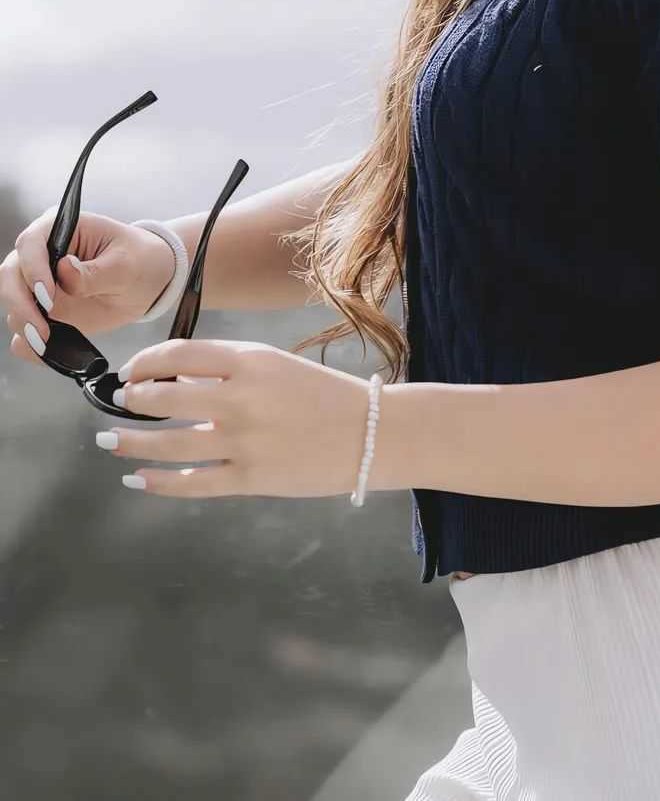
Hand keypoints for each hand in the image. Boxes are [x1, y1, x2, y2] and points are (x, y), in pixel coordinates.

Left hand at [97, 338, 374, 499]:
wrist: (371, 433)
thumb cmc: (322, 394)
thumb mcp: (276, 366)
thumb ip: (227, 372)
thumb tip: (174, 383)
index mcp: (250, 362)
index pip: (178, 355)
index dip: (145, 362)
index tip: (132, 372)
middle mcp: (241, 399)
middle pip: (164, 398)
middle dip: (133, 400)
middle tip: (121, 404)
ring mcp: (244, 442)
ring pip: (168, 444)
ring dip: (131, 444)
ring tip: (109, 442)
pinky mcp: (251, 479)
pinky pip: (193, 483)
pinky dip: (159, 483)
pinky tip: (138, 480)